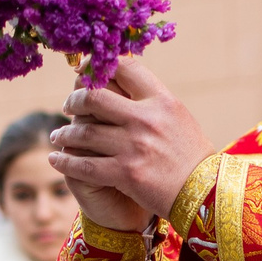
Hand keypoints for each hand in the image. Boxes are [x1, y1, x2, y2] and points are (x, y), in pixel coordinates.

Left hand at [50, 60, 213, 223]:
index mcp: (162, 101)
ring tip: (58, 137)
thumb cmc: (192, 157)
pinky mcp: (125, 173)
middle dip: (74, 100)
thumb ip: (152, 102)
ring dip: (64, 134)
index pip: (125, 68)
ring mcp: (134, 146)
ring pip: (83, 133)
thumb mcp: (179, 118)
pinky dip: (65, 162)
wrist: (205, 194)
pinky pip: (83, 165)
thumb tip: (123, 84)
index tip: (85, 71)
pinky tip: (57, 160)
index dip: (99, 66)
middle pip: (95, 97)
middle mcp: (146, 119)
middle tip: (68, 106)